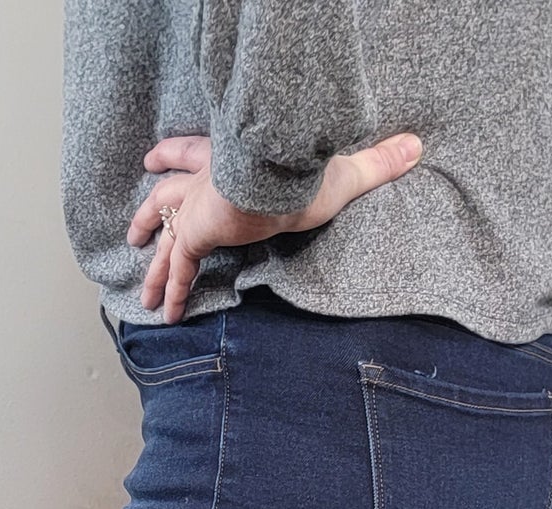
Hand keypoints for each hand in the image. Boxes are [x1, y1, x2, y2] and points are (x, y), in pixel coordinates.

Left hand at [127, 131, 422, 322]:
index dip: (175, 156)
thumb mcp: (346, 170)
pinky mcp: (197, 233)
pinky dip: (170, 292)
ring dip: (152, 264)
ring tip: (142, 290)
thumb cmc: (308, 167)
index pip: (194, 154)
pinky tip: (162, 316)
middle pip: (167, 196)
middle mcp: (206, 181)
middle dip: (150, 215)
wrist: (280, 170)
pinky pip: (177, 268)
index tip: (156, 160)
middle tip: (135, 233)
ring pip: (164, 237)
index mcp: (230, 158)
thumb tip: (417, 148)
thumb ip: (377, 163)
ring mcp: (198, 208)